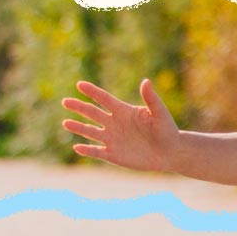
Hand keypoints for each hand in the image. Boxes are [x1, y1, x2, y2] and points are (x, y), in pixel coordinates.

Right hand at [62, 79, 179, 171]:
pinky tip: (77, 147)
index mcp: (124, 111)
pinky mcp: (113, 154)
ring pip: (91, 132)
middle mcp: (114, 123)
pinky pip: (96, 151)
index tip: (80, 84)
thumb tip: (146, 81)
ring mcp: (112, 139)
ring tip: (66, 123)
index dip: (92, 91)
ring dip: (78, 127)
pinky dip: (87, 150)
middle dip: (79, 107)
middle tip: (65, 101)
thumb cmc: (167, 130)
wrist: (171, 152)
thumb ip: (151, 98)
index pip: (104, 99)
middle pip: (93, 113)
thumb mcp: (160, 113)